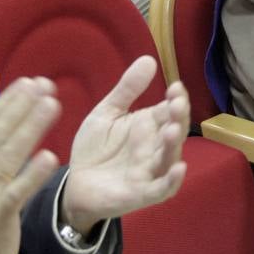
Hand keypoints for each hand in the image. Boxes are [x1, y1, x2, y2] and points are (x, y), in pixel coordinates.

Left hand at [62, 56, 188, 232]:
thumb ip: (127, 90)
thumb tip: (149, 59)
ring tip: (172, 130)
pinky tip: (179, 168)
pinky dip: (172, 181)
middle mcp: (154, 148)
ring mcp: (149, 172)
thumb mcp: (107, 113)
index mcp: (149, 126)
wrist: (74, 183)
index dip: (176, 99)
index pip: (169, 110)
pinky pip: (161, 189)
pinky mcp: (140, 194)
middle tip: (177, 104)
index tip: (175, 86)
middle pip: (174, 132)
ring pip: (168, 158)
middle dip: (178, 119)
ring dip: (173, 145)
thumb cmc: (96, 148)